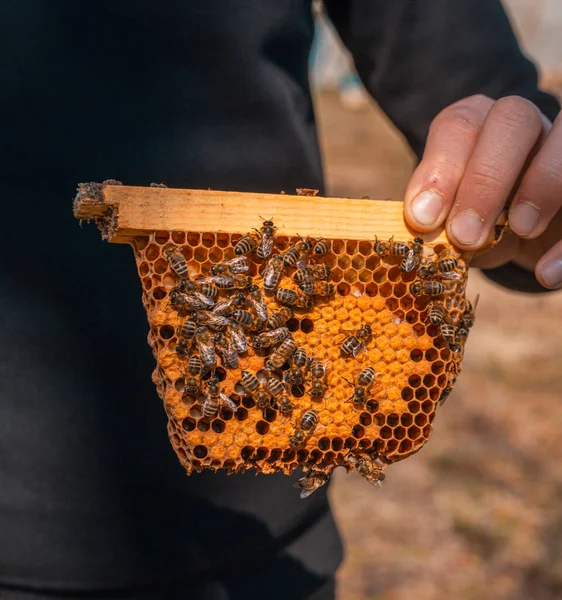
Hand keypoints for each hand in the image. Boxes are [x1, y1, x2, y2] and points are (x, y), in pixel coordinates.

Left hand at [403, 94, 561, 288]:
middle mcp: (520, 125)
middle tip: (466, 235)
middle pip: (512, 119)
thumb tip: (425, 226)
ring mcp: (558, 144)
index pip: (457, 127)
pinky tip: (546, 273)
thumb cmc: (477, 225)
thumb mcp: (452, 223)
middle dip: (486, 178)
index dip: (440, 169)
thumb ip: (439, 218)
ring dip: (544, 183)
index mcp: (474, 127)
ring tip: (522, 230)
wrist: (525, 242)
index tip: (423, 218)